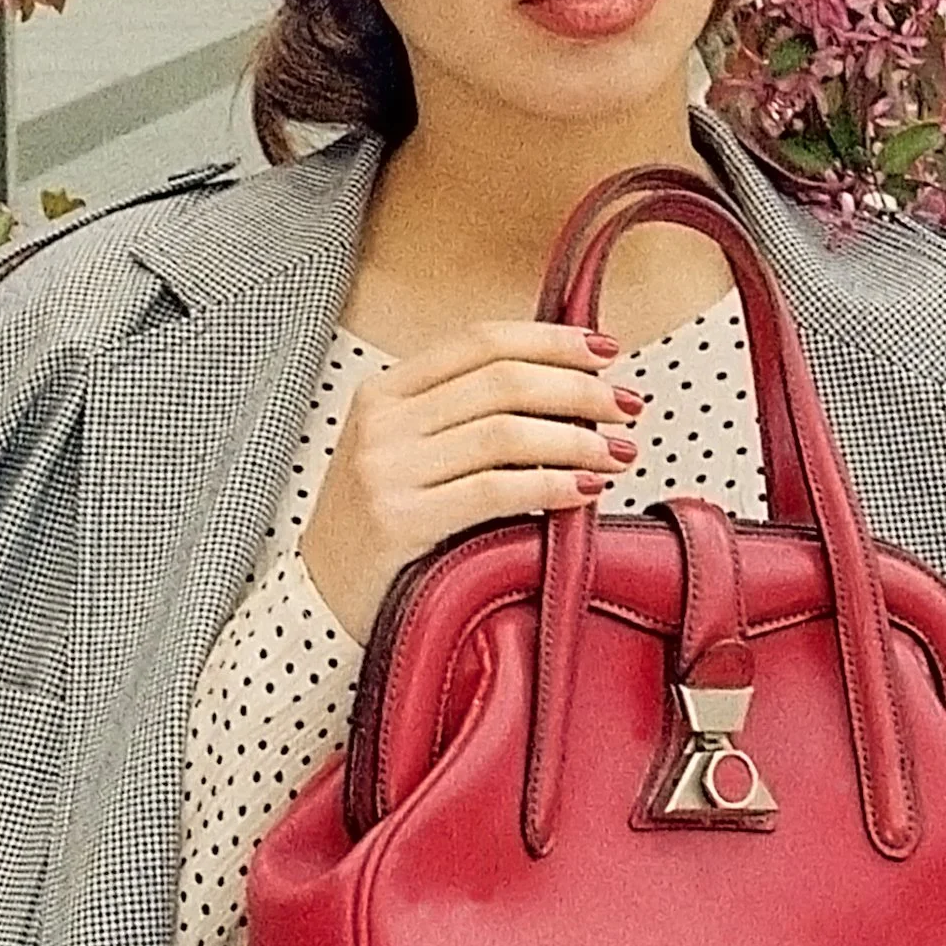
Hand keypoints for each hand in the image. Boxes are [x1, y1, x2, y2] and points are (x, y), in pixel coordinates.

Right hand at [297, 319, 645, 645]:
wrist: (318, 605)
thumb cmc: (382, 531)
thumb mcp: (406, 456)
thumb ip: (463, 420)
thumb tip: (566, 394)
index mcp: (384, 390)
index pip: (480, 340)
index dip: (551, 340)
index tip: (606, 349)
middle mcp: (382, 420)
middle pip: (501, 380)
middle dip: (578, 388)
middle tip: (627, 405)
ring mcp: (386, 469)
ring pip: (504, 431)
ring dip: (576, 437)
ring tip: (618, 452)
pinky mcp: (399, 520)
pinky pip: (494, 490)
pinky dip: (550, 485)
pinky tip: (584, 491)